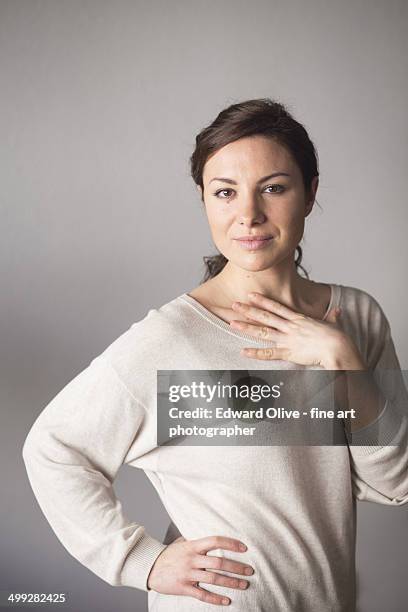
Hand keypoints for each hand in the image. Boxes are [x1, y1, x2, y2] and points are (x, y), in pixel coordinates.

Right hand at [146, 535, 253, 605]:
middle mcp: (192, 559)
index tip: (244, 547)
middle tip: (250, 570)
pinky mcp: (183, 587)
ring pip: (214, 579)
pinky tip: (227, 601)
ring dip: (231, 582)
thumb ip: (196, 541)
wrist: (149, 567)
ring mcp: (188, 574)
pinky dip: (215, 599)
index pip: (215, 541)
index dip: (231, 543)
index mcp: (193, 546)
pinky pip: (202, 594)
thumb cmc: (168, 555)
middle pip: (219, 562)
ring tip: (244, 585)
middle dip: (237, 567)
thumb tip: (211, 538)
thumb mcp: (181, 543)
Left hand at [229, 292, 361, 368]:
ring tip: (232, 323)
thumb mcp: (334, 324)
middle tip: (234, 304)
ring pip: (263, 332)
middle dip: (249, 310)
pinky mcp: (289, 352)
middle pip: (265, 316)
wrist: (338, 347)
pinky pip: (269, 353)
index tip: (251, 294)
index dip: (263, 301)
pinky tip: (244, 351)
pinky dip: (256, 353)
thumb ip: (333, 317)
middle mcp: (291, 327)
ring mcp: (288, 339)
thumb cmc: (338, 338)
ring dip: (247, 327)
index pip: (277, 307)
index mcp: (299, 319)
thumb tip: (338, 311)